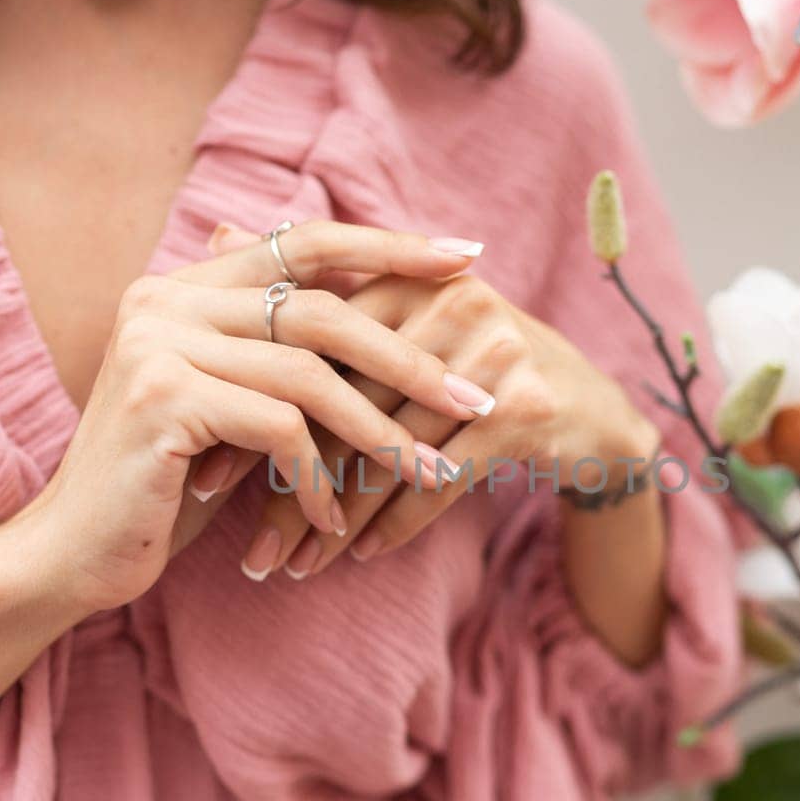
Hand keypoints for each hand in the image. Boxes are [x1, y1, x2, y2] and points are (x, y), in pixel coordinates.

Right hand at [9, 222, 500, 613]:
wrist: (73, 553)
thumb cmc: (167, 484)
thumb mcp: (234, 407)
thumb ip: (281, 352)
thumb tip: (374, 307)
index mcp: (183, 286)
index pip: (304, 240)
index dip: (390, 245)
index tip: (468, 259)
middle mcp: (163, 298)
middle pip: (320, 308)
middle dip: (408, 357)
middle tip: (477, 398)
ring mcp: (156, 344)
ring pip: (308, 374)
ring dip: (380, 433)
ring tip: (433, 474)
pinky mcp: (161, 400)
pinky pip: (278, 430)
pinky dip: (318, 480)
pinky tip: (334, 522)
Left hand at [242, 271, 662, 579]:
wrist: (594, 414)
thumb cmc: (473, 370)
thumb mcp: (401, 318)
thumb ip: (317, 286)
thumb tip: (218, 233)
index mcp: (409, 277)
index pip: (314, 350)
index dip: (257, 413)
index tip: (205, 472)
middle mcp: (452, 304)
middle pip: (343, 404)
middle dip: (287, 482)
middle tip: (243, 544)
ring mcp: (492, 355)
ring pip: (386, 451)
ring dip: (334, 519)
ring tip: (291, 567)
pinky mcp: (521, 411)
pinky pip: (437, 480)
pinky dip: (394, 525)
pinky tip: (357, 556)